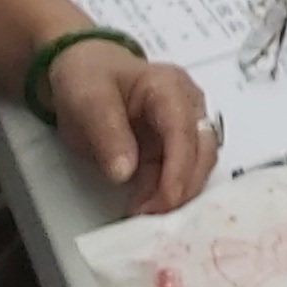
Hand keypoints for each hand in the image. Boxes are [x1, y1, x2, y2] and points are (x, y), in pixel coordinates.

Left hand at [50, 39, 217, 217]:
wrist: (84, 69)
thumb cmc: (87, 78)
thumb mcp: (88, 99)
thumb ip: (107, 132)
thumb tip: (125, 173)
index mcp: (168, 86)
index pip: (184, 129)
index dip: (179, 167)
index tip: (165, 202)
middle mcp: (187, 105)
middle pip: (202, 149)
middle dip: (183, 185)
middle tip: (151, 216)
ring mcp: (182, 125)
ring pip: (197, 164)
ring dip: (177, 192)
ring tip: (144, 214)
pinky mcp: (171, 145)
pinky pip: (178, 172)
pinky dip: (166, 193)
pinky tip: (145, 207)